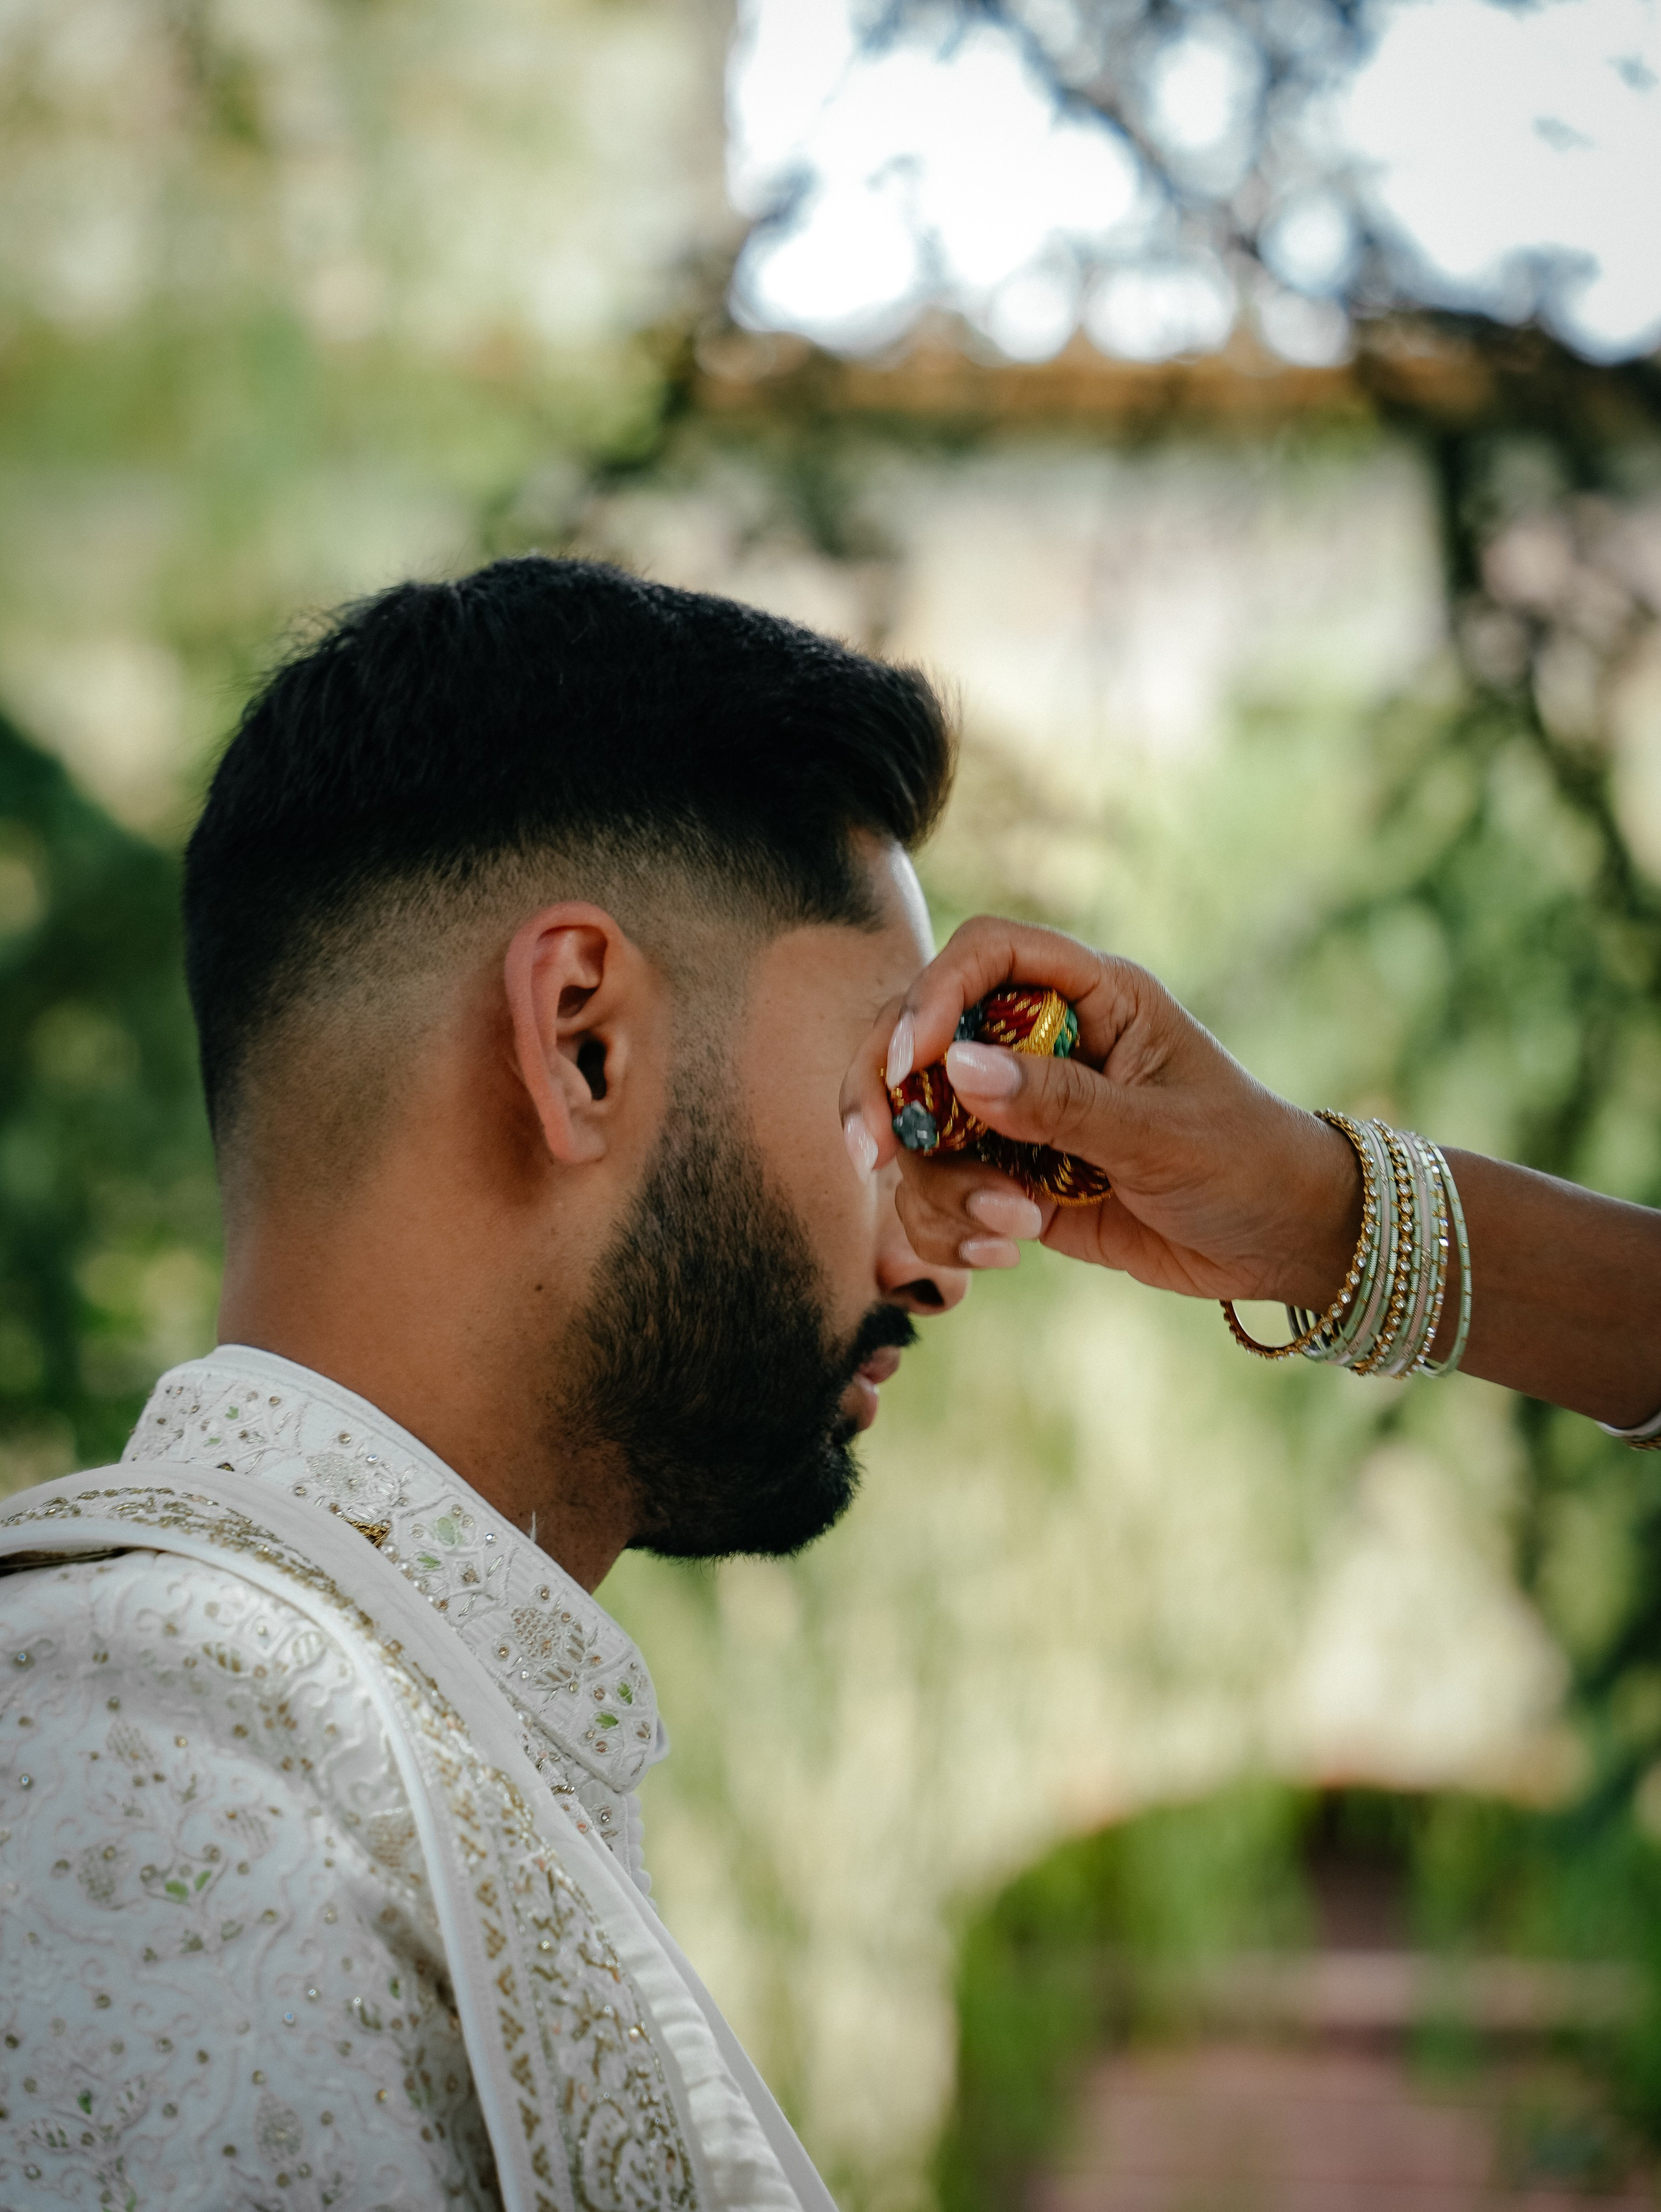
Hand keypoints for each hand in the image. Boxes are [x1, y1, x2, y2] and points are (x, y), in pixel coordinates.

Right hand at [841, 915, 1360, 1305]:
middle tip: (870, 1152)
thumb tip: (957, 1069)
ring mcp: (1022, 1114)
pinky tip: (1005, 1253)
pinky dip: (951, 1227)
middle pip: (921, 1035)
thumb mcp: (1160, 1135)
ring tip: (1011, 1230)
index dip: (934, 995)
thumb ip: (1061, 1103)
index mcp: (1092, 997)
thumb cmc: (1245, 1164)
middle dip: (884, 1093)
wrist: (1282, 1246)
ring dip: (940, 1185)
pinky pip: (940, 1192)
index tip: (915, 1061)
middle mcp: (1043, 1043)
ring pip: (921, 1126)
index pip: (986, 954)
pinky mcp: (1011, 1177)